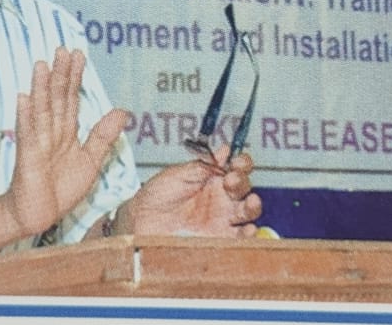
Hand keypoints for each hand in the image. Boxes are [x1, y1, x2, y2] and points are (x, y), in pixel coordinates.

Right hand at [4, 48, 127, 236]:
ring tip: (41, 65)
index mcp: (66, 132)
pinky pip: (27, 135)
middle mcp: (51, 132)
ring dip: (40, 87)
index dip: (74, 77)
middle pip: (56, 98)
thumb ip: (103, 136)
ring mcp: (37, 143)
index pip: (71, 98)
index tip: (78, 54)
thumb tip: (122, 110)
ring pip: (41, 110)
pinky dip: (25, 117)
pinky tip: (23, 98)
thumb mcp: (90, 161)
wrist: (38, 216)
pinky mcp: (27, 158)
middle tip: (62, 49)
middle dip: (59, 74)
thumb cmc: (60, 189)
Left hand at [120, 144, 261, 237]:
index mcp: (213, 179)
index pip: (237, 168)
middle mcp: (221, 199)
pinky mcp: (219, 240)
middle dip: (242, 182)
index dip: (242, 163)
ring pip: (248, 212)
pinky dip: (249, 235)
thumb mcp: (177, 175)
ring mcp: (222, 220)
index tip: (239, 162)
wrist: (139, 223)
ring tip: (249, 202)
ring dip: (253, 206)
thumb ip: (201, 166)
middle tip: (230, 180)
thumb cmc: (155, 196)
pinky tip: (248, 229)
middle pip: (245, 188)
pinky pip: (240, 238)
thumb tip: (224, 150)